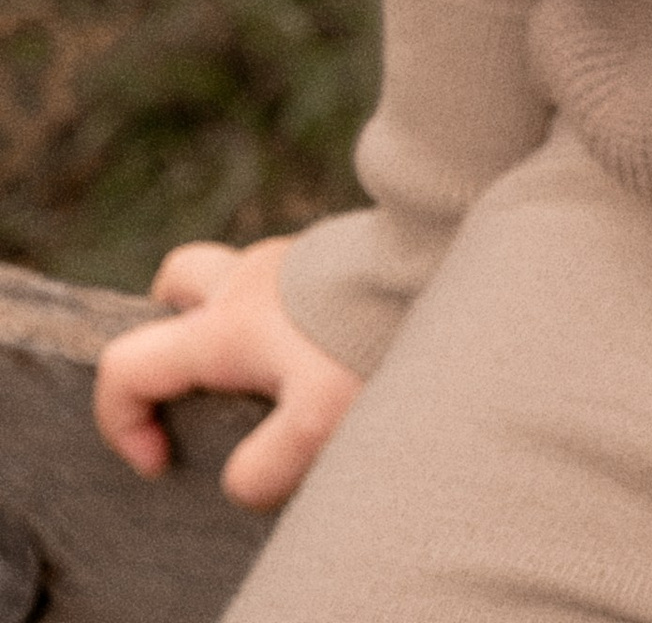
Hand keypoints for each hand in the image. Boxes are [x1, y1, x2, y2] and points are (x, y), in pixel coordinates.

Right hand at [93, 236, 362, 510]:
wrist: (443, 261)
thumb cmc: (373, 341)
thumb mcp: (318, 423)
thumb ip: (266, 467)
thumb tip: (240, 483)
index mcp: (224, 324)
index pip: (126, 363)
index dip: (122, 422)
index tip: (163, 460)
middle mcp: (246, 279)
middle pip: (173, 284)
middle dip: (167, 334)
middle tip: (201, 384)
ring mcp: (290, 259)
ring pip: (229, 272)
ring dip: (228, 319)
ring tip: (267, 374)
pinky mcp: (331, 255)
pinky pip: (283, 278)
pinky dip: (282, 313)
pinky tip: (322, 351)